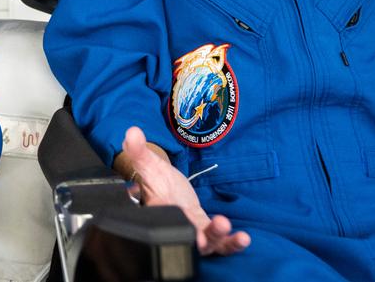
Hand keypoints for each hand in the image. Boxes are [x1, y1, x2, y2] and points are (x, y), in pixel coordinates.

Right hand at [121, 126, 249, 256]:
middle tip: (208, 233)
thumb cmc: (155, 178)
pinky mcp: (205, 229)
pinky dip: (229, 242)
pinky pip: (218, 242)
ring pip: (205, 243)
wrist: (165, 187)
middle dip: (199, 238)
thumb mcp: (148, 163)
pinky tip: (243, 238)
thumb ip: (138, 151)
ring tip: (231, 230)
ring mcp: (192, 230)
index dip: (172, 224)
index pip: (163, 221)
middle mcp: (176, 225)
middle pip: (187, 239)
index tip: (182, 219)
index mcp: (159, 211)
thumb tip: (132, 132)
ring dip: (218, 238)